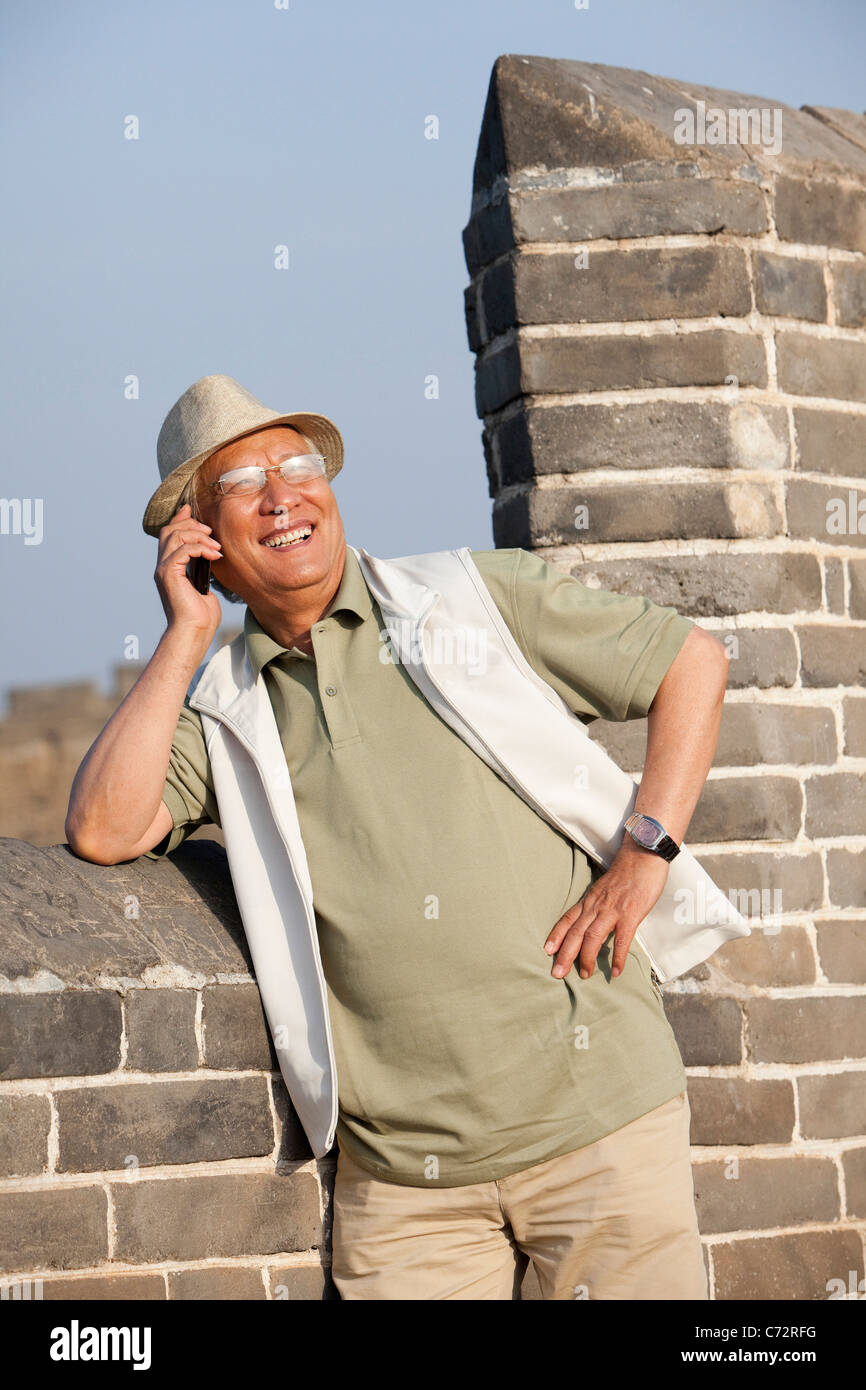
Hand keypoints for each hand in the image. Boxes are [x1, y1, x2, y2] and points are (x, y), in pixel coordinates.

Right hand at [155, 503, 222, 636]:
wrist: (194, 631)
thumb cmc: (201, 615)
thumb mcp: (204, 585)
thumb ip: (202, 569)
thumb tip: (211, 557)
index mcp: (169, 567)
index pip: (168, 534)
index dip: (179, 518)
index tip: (190, 509)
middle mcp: (162, 566)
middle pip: (170, 530)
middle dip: (191, 524)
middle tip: (211, 532)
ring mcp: (163, 569)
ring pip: (175, 536)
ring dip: (199, 536)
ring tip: (215, 546)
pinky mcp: (169, 574)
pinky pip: (183, 550)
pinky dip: (201, 548)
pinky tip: (215, 555)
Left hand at [544, 839, 669, 980]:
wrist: (643, 853)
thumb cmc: (627, 871)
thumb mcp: (605, 888)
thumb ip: (599, 904)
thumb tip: (596, 921)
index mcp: (589, 899)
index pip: (568, 919)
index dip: (556, 936)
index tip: (547, 951)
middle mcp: (596, 905)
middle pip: (575, 933)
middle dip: (564, 955)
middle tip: (556, 974)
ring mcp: (612, 910)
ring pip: (592, 937)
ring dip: (586, 958)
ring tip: (584, 975)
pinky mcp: (630, 914)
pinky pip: (621, 939)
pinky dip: (617, 957)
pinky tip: (615, 971)